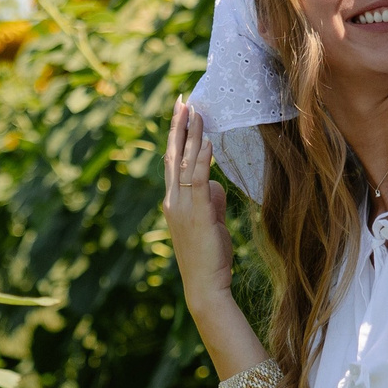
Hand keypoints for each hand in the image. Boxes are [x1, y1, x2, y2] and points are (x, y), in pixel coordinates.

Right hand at [163, 99, 232, 303]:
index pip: (172, 162)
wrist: (205, 286)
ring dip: (190, 136)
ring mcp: (182, 206)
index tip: (180, 113)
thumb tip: (215, 182)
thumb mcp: (211, 223)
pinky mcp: (196, 213)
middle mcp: (173, 201)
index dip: (176, 136)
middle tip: (182, 101)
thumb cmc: (209, 258)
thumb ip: (210, 201)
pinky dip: (201, 159)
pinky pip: (198, 180)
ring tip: (195, 111)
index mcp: (173, 202)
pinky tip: (206, 141)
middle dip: (178, 127)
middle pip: (173, 156)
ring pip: (184, 163)